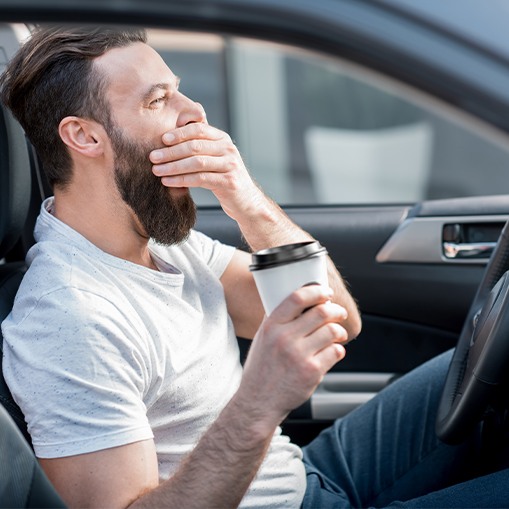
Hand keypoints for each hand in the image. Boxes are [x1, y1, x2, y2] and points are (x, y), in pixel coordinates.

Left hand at [150, 123, 263, 220]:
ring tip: (157, 171)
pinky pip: (200, 179)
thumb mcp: (216, 156)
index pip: (199, 130)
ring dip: (173, 167)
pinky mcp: (229, 182)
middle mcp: (228, 149)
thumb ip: (203, 140)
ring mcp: (230, 166)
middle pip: (195, 147)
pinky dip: (181, 180)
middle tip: (153, 157)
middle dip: (171, 152)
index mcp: (223, 139)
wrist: (245, 201)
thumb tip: (187, 115)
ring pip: (196, 163)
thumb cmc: (224, 177)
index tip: (162, 139)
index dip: (179, 133)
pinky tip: (168, 182)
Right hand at [239, 284, 347, 427]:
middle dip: (335, 310)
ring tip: (338, 333)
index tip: (326, 293)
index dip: (316, 291)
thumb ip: (278, 320)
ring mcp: (299, 356)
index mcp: (271, 326)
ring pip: (332, 331)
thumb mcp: (262, 338)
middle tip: (338, 313)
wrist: (259, 401)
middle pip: (321, 312)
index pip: (297, 298)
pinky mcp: (312, 372)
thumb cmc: (261, 368)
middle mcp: (284, 338)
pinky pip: (336, 351)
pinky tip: (332, 351)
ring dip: (340, 330)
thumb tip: (298, 300)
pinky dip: (338, 349)